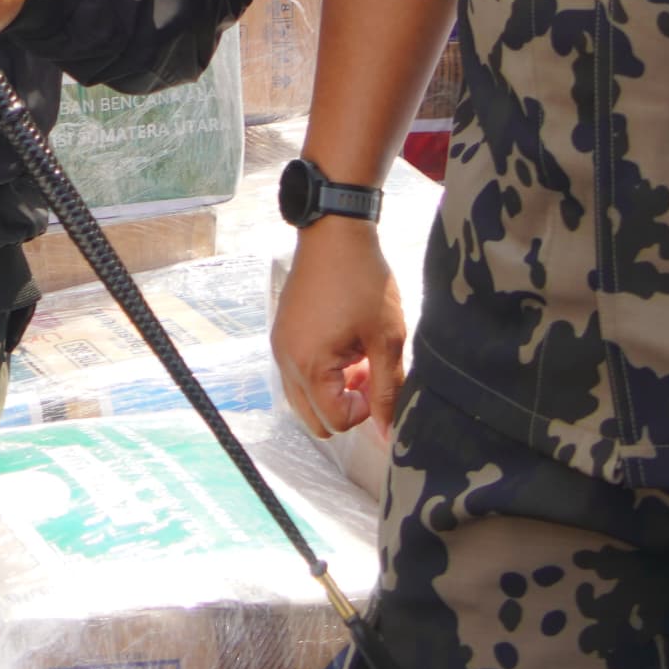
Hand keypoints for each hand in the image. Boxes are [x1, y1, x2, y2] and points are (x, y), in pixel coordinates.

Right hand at [272, 216, 407, 437]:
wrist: (334, 233)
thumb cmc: (363, 282)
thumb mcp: (386, 338)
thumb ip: (388, 389)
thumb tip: (388, 435)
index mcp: (310, 366)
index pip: (336, 421)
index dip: (365, 409)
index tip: (379, 376)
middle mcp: (286, 362)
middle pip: (314, 420)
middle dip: (346, 406)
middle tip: (369, 373)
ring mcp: (279, 348)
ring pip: (304, 399)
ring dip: (333, 391)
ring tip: (357, 357)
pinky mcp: (281, 334)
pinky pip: (297, 375)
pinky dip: (320, 374)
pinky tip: (343, 344)